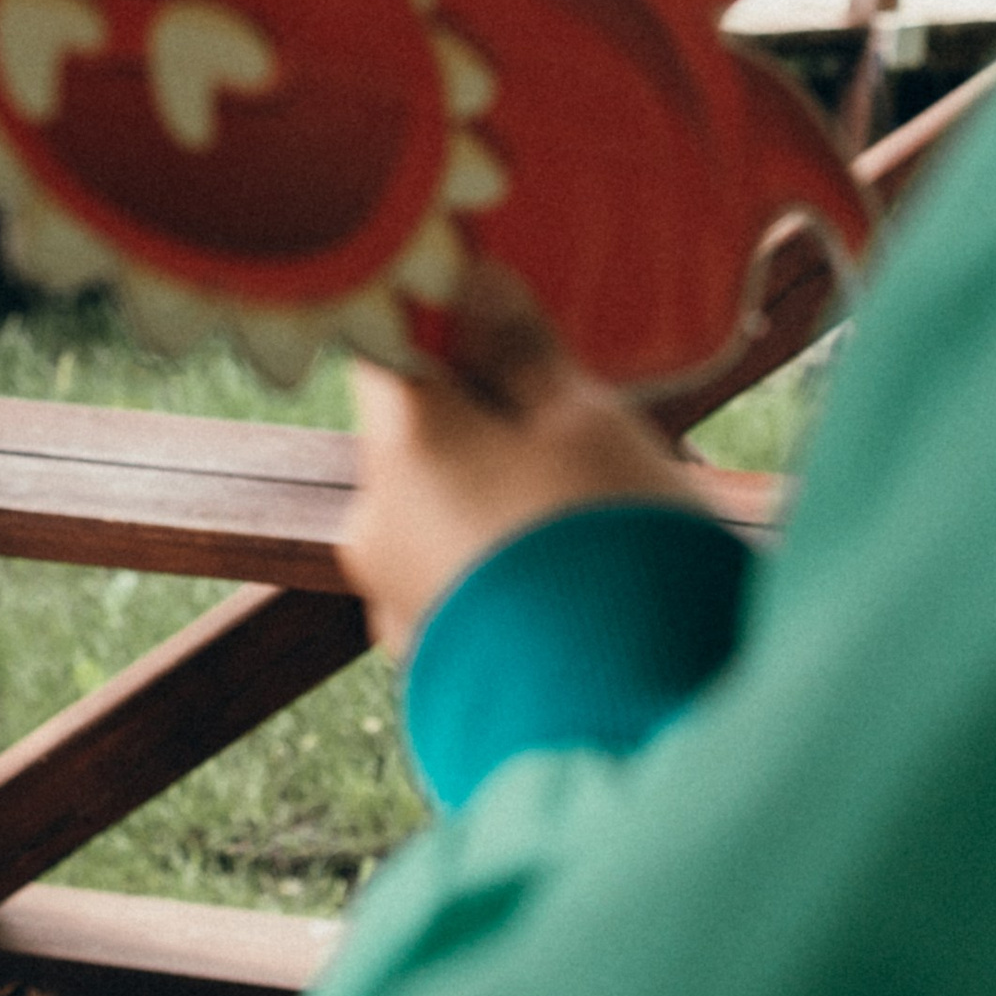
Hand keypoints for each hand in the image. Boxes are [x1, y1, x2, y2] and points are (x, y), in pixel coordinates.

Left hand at [339, 274, 703, 655]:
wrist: (624, 713)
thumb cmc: (613, 544)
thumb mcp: (587, 422)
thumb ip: (519, 349)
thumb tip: (473, 282)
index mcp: (403, 441)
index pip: (389, 347)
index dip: (442, 330)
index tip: (504, 331)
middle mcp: (371, 516)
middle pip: (416, 438)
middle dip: (488, 429)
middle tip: (578, 442)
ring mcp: (390, 593)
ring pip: (436, 512)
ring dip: (496, 502)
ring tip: (588, 527)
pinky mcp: (423, 655)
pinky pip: (451, 582)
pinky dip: (496, 570)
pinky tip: (567, 589)